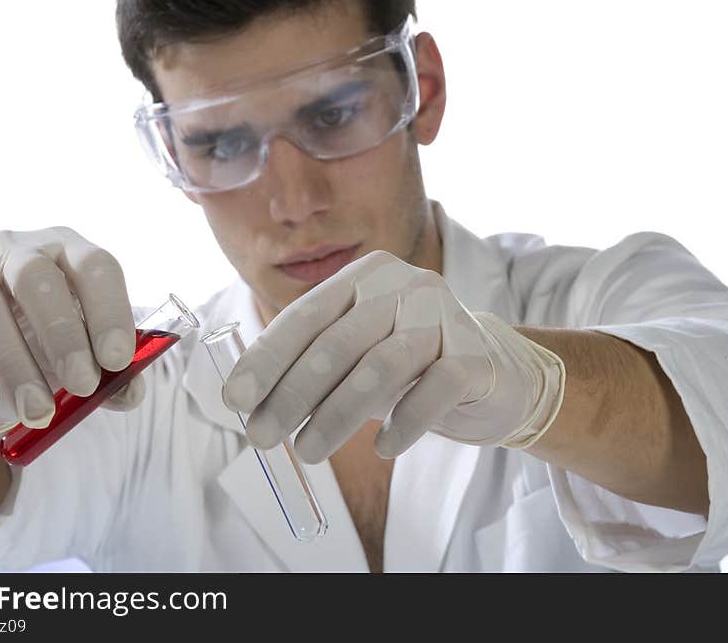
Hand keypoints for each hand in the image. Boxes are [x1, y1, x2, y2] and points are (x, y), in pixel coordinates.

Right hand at [0, 227, 143, 433]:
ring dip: (13, 364)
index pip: (95, 265)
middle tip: (81, 385)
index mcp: (70, 253)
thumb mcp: (91, 358)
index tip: (118, 360)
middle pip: (35, 277)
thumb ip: (115, 376)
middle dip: (62, 335)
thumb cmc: (56, 348)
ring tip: (38, 411)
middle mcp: (19, 251)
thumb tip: (128, 392)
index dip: (109, 311)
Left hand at [223, 250, 564, 462]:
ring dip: (337, 416)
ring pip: (381, 367)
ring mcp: (444, 314)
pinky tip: (383, 448)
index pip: (305, 316)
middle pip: (337, 342)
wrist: (492, 372)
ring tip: (309, 452)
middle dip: (292, 395)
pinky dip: (405, 421)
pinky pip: (435, 389)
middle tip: (262, 438)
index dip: (266, 359)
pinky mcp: (476, 353)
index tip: (235, 400)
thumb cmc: (408, 366)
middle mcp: (405, 284)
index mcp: (365, 276)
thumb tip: (242, 401)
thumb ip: (308, 365)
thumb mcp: (353, 357)